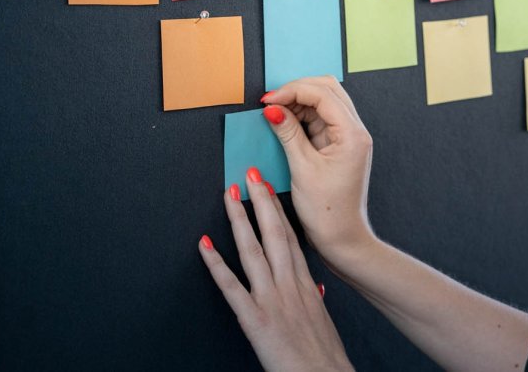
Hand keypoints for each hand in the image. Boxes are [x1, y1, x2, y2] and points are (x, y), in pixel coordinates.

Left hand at [199, 168, 353, 371]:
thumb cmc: (324, 354)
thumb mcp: (323, 319)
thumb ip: (315, 299)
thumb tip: (316, 288)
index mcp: (306, 283)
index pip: (291, 236)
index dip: (279, 209)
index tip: (269, 187)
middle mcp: (289, 284)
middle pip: (275, 233)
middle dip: (262, 201)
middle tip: (250, 174)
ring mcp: (272, 299)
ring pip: (253, 250)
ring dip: (239, 220)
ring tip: (229, 195)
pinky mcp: (254, 318)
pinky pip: (231, 287)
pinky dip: (216, 264)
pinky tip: (204, 245)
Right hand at [260, 77, 376, 269]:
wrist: (342, 237)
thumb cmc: (326, 210)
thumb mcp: (302, 168)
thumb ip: (288, 133)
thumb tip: (272, 109)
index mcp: (352, 134)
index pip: (324, 94)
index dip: (293, 91)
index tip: (268, 100)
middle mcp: (356, 130)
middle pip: (328, 90)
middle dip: (298, 90)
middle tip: (270, 102)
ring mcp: (349, 136)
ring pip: (325, 101)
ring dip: (299, 101)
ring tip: (274, 111)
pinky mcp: (340, 144)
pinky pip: (322, 118)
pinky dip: (303, 115)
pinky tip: (284, 121)